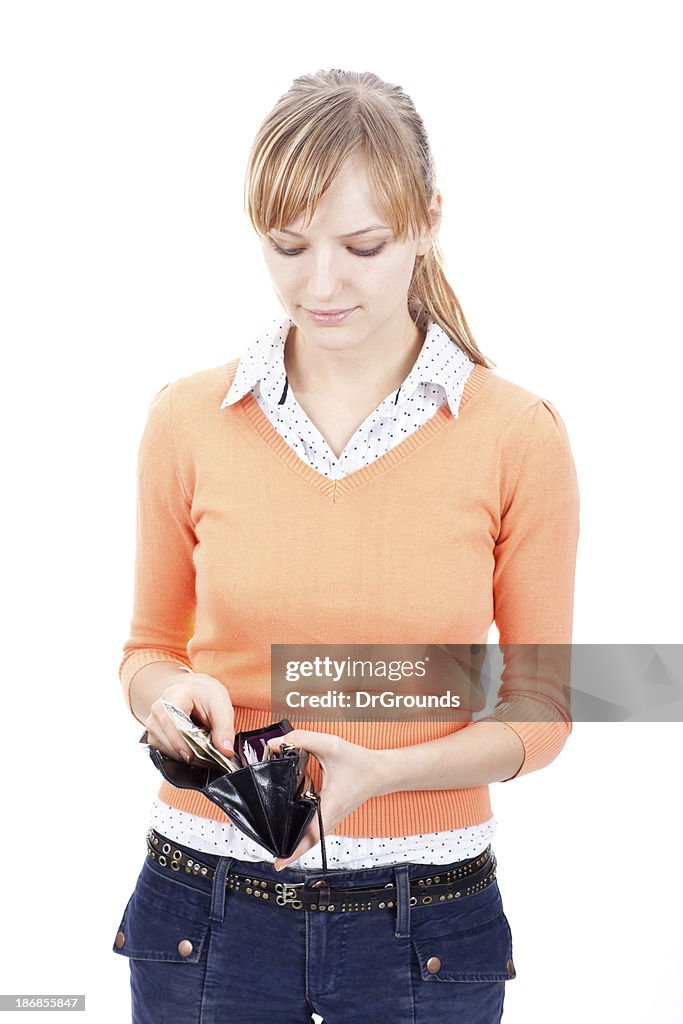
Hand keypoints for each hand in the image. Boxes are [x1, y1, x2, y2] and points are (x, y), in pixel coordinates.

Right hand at [143, 673, 234, 762]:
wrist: (192, 691)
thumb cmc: (205, 696)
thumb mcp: (221, 706)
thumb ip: (224, 728)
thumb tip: (225, 751)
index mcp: (174, 696)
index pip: (170, 721)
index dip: (179, 741)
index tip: (191, 756)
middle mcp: (158, 708)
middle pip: (166, 738)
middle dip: (186, 751)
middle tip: (205, 756)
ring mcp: (152, 722)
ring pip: (164, 748)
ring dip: (183, 754)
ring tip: (199, 747)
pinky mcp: (152, 735)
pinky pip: (163, 751)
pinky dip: (178, 754)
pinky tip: (189, 747)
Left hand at [266, 730, 383, 869]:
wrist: (380, 772)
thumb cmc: (359, 762)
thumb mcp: (331, 745)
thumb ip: (302, 739)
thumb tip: (275, 744)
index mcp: (331, 805)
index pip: (309, 834)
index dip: (293, 850)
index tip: (278, 863)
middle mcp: (331, 818)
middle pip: (306, 843)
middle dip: (288, 851)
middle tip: (270, 856)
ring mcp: (331, 820)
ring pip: (310, 839)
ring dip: (295, 844)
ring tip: (275, 848)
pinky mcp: (331, 816)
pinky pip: (314, 832)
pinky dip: (302, 835)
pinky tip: (291, 832)